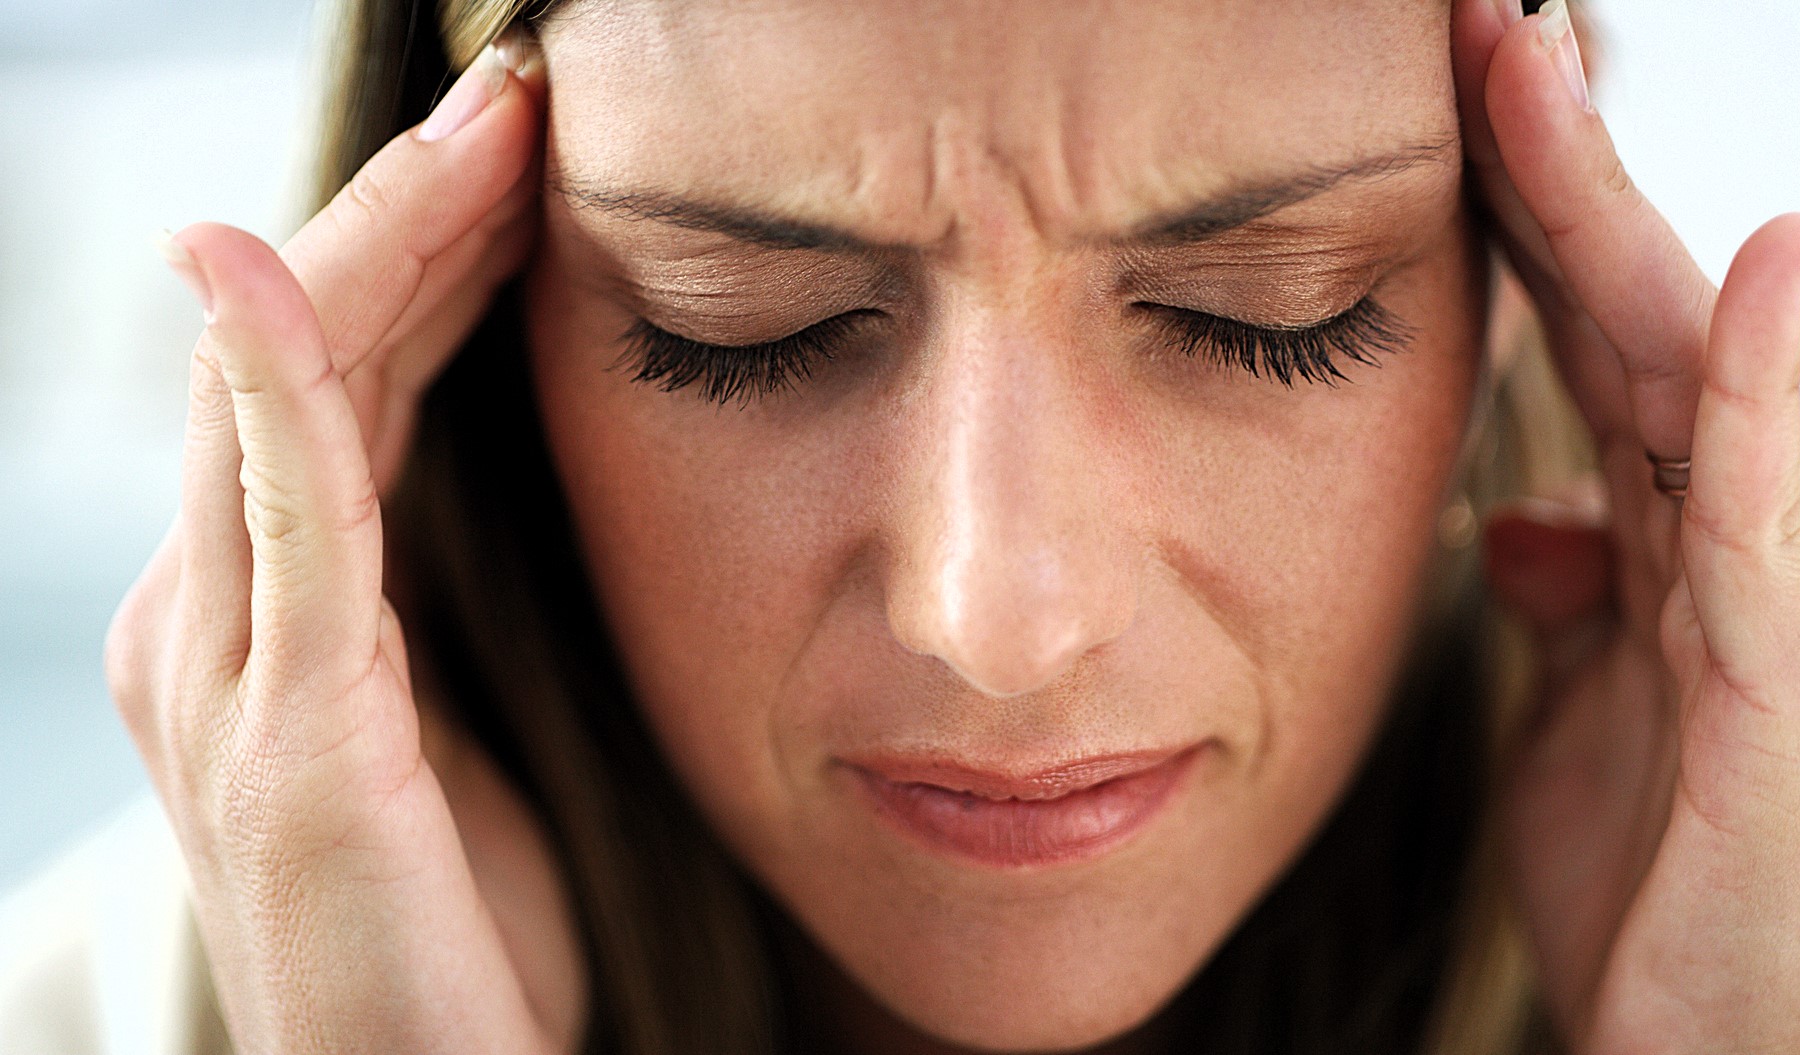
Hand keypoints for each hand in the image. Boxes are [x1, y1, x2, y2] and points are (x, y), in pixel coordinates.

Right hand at [103, 33, 583, 1052]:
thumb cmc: (462, 931)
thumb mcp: (457, 726)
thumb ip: (445, 591)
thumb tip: (504, 454)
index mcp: (273, 613)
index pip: (346, 374)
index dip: (423, 243)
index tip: (523, 140)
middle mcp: (216, 623)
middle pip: (305, 355)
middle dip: (410, 210)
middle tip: (515, 93)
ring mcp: (231, 679)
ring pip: (292, 402)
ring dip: (382, 248)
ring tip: (483, 132)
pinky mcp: (292, 741)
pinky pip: (283, 529)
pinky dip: (272, 385)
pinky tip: (268, 266)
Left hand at [1452, 2, 1799, 1050]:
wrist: (1701, 1046)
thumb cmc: (1650, 880)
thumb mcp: (1576, 710)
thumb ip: (1566, 598)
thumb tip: (1526, 516)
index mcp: (1678, 530)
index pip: (1596, 330)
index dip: (1528, 203)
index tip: (1450, 83)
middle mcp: (1743, 531)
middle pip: (1641, 308)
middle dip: (1560, 162)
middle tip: (1487, 22)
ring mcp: (1778, 591)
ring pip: (1696, 364)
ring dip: (1621, 213)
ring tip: (1546, 73)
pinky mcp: (1784, 675)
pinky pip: (1768, 504)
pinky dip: (1769, 374)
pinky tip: (1767, 257)